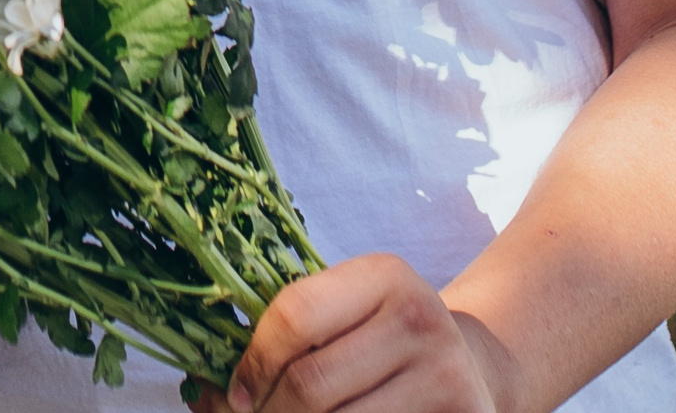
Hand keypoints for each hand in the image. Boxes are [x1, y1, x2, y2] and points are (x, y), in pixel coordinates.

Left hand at [182, 256, 506, 412]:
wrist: (475, 369)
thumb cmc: (383, 340)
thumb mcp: (347, 314)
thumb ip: (285, 334)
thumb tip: (199, 388)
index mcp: (383, 275)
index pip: (294, 314)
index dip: (253, 361)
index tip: (234, 393)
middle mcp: (420, 318)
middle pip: (311, 383)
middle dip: (267, 412)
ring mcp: (446, 375)